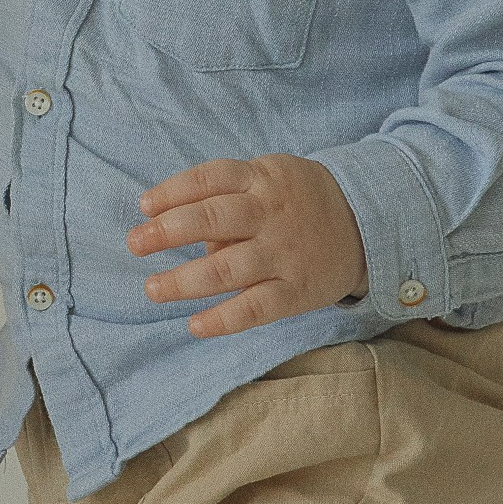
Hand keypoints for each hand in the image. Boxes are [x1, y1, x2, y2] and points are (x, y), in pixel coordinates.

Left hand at [129, 154, 368, 337]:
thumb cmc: (297, 199)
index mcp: (261, 178)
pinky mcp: (298, 290)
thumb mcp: (269, 178)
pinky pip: (256, 307)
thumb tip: (180, 229)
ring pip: (227, 268)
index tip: (143, 208)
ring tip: (153, 289)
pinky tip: (195, 325)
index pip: (208, 179)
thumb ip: (229, 197)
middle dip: (167, 232)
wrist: (367, 222)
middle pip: (212, 219)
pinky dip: (223, 319)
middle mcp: (270, 213)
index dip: (171, 192)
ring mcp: (284, 253)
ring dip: (184, 281)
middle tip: (135, 244)